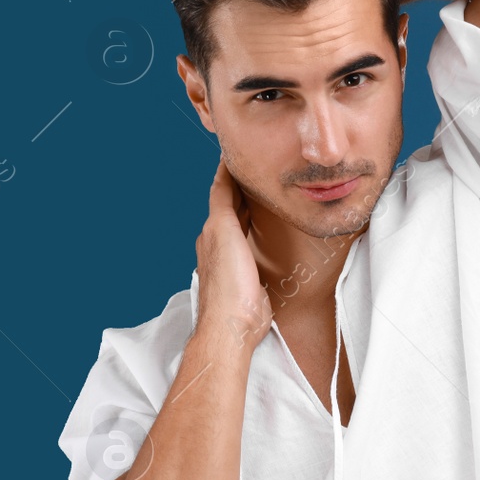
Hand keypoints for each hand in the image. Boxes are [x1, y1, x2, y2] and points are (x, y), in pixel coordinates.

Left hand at [195, 157, 272, 349]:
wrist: (234, 325)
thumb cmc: (229, 282)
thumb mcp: (223, 232)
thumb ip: (223, 203)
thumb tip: (223, 176)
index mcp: (211, 232)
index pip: (220, 193)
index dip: (228, 173)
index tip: (237, 154)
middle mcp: (218, 244)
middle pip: (230, 208)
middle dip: (241, 189)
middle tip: (258, 169)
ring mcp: (233, 261)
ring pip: (241, 225)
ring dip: (250, 209)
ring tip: (264, 194)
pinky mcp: (248, 276)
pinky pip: (252, 244)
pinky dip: (257, 231)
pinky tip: (267, 230)